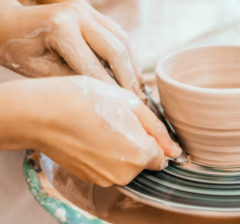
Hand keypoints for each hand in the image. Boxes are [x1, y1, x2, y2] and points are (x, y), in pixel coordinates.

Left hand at [0, 0, 144, 98]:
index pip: (94, 66)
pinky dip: (128, 55)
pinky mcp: (93, 12)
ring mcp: (88, 10)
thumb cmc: (19, 49)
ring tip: (139, 90)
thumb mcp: (39, 70)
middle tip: (137, 102)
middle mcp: (78, 14)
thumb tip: (101, 94)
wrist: (11, 23)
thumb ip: (70, 79)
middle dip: (129, 79)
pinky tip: (131, 73)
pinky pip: (119, 34)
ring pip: (123, 40)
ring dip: (133, 66)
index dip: (110, 91)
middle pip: (116, 50)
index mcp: (61, 28)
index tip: (121, 109)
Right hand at [0, 76, 180, 185]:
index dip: (151, 139)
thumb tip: (175, 151)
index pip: (161, 157)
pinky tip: (90, 138)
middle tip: (115, 122)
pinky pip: (108, 169)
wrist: (43, 114)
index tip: (135, 126)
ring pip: (126, 166)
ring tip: (100, 129)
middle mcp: (126, 174)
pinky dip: (104, 156)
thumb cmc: (86, 101)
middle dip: (136, 145)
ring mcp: (106, 179)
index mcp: (141, 155)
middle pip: (143, 162)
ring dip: (120, 151)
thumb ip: (157, 130)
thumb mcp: (130, 104)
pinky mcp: (90, 179)